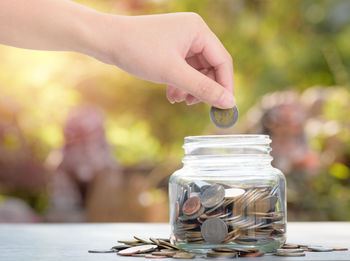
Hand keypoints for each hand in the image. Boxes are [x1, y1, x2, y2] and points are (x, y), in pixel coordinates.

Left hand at [87, 13, 234, 108]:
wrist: (106, 40)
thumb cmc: (139, 51)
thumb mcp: (173, 73)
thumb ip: (203, 89)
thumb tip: (228, 102)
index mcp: (198, 30)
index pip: (223, 61)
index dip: (225, 86)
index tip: (224, 107)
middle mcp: (192, 32)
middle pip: (210, 66)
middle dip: (203, 88)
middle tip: (194, 105)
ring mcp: (180, 39)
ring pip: (196, 70)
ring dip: (190, 88)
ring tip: (178, 100)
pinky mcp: (170, 47)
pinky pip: (183, 69)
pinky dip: (179, 83)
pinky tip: (171, 94)